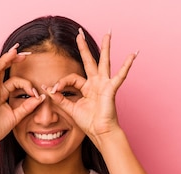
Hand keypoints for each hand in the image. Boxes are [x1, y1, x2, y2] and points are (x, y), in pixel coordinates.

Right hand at [0, 44, 44, 146]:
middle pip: (3, 69)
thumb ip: (28, 107)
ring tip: (13, 50)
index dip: (27, 84)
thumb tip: (41, 98)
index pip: (15, 82)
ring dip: (5, 59)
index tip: (36, 93)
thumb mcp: (17, 116)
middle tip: (25, 53)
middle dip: (14, 60)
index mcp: (2, 94)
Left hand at [42, 29, 136, 147]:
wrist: (100, 132)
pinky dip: (127, 65)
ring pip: (104, 62)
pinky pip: (120, 75)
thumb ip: (60, 99)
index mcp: (87, 88)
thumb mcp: (70, 109)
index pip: (72, 78)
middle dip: (83, 47)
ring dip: (106, 47)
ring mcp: (105, 84)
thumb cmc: (89, 123)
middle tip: (79, 33)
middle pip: (89, 61)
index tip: (52, 90)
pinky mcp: (111, 89)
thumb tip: (47, 89)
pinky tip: (133, 54)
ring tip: (108, 34)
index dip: (61, 82)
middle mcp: (96, 83)